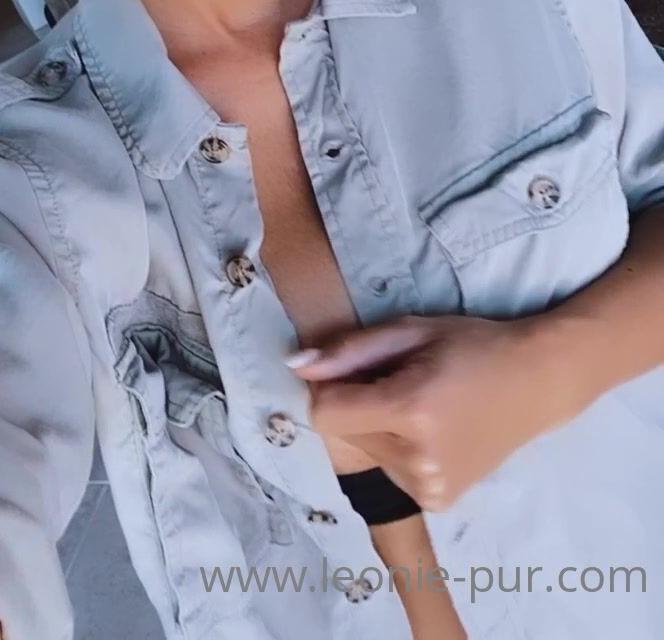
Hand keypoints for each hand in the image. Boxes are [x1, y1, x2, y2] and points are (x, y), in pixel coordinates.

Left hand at [287, 313, 578, 510]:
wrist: (537, 382)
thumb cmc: (473, 345)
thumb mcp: (411, 330)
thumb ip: (349, 351)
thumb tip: (295, 365)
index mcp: (410, 410)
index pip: (325, 413)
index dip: (330, 387)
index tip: (357, 368)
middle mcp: (417, 458)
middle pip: (345, 432)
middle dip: (359, 405)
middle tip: (404, 381)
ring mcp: (430, 487)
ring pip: (366, 453)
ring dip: (379, 428)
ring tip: (425, 405)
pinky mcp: (437, 500)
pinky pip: (390, 470)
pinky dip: (399, 449)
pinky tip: (435, 431)